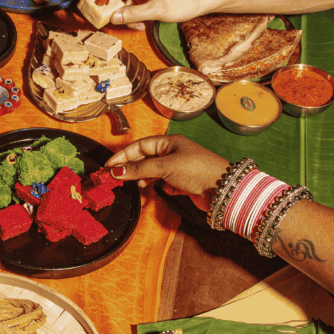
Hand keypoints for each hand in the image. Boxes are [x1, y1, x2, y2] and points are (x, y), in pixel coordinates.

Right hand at [88, 0, 211, 26]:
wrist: (198, 2)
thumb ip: (134, 14)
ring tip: (121, 22)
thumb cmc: (183, 0)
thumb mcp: (157, 10)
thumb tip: (113, 18)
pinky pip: (127, 4)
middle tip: (91, 2)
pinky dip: (129, 15)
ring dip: (118, 9)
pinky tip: (138, 25)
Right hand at [106, 135, 228, 210]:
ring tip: (141, 186)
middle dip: (132, 169)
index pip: (140, 146)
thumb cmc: (197, 170)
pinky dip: (161, 188)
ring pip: (154, 172)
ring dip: (146, 179)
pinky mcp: (185, 184)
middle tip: (118, 179)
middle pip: (146, 159)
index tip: (109, 167)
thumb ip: (139, 169)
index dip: (123, 156)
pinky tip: (163, 191)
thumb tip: (116, 171)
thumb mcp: (164, 167)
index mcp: (169, 143)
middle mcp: (174, 153)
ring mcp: (179, 168)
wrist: (224, 189)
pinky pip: (166, 184)